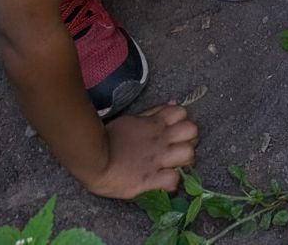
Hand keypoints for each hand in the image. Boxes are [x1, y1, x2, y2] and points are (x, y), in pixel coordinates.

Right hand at [82, 104, 198, 197]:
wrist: (95, 158)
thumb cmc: (111, 138)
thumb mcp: (133, 119)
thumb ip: (153, 113)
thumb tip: (173, 103)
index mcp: (155, 124)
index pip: (183, 113)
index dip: (184, 122)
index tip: (178, 132)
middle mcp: (161, 139)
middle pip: (192, 130)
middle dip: (191, 139)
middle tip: (180, 148)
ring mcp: (157, 159)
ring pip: (189, 153)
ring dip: (186, 161)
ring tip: (176, 165)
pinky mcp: (150, 179)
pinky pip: (173, 179)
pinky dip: (172, 183)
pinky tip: (166, 182)